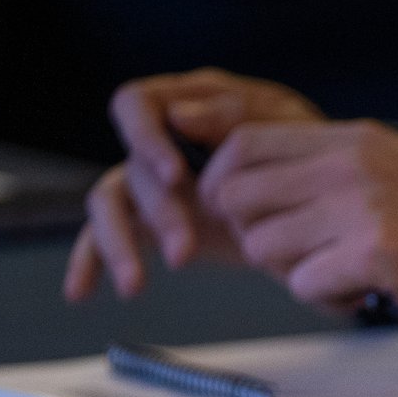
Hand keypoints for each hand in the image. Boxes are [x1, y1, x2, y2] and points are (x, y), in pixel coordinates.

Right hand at [63, 68, 324, 301]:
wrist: (318, 196)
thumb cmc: (301, 146)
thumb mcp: (282, 124)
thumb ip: (235, 116)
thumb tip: (180, 115)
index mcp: (185, 103)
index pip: (136, 104)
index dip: (144, 136)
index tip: (174, 174)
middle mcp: (157, 142)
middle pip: (131, 167)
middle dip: (157, 212)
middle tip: (183, 252)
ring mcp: (148, 182)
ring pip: (109, 204)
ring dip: (120, 243)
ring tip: (135, 286)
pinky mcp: (146, 222)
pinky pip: (102, 237)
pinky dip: (88, 263)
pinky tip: (80, 293)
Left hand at [199, 120, 397, 326]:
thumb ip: (336, 173)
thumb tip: (269, 196)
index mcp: (354, 139)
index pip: (243, 148)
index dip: (230, 190)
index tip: (255, 220)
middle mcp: (350, 162)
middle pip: (238, 198)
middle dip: (260, 239)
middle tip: (306, 259)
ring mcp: (361, 205)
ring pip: (265, 247)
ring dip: (296, 274)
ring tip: (348, 276)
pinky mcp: (376, 252)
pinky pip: (306, 285)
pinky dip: (332, 301)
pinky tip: (372, 294)